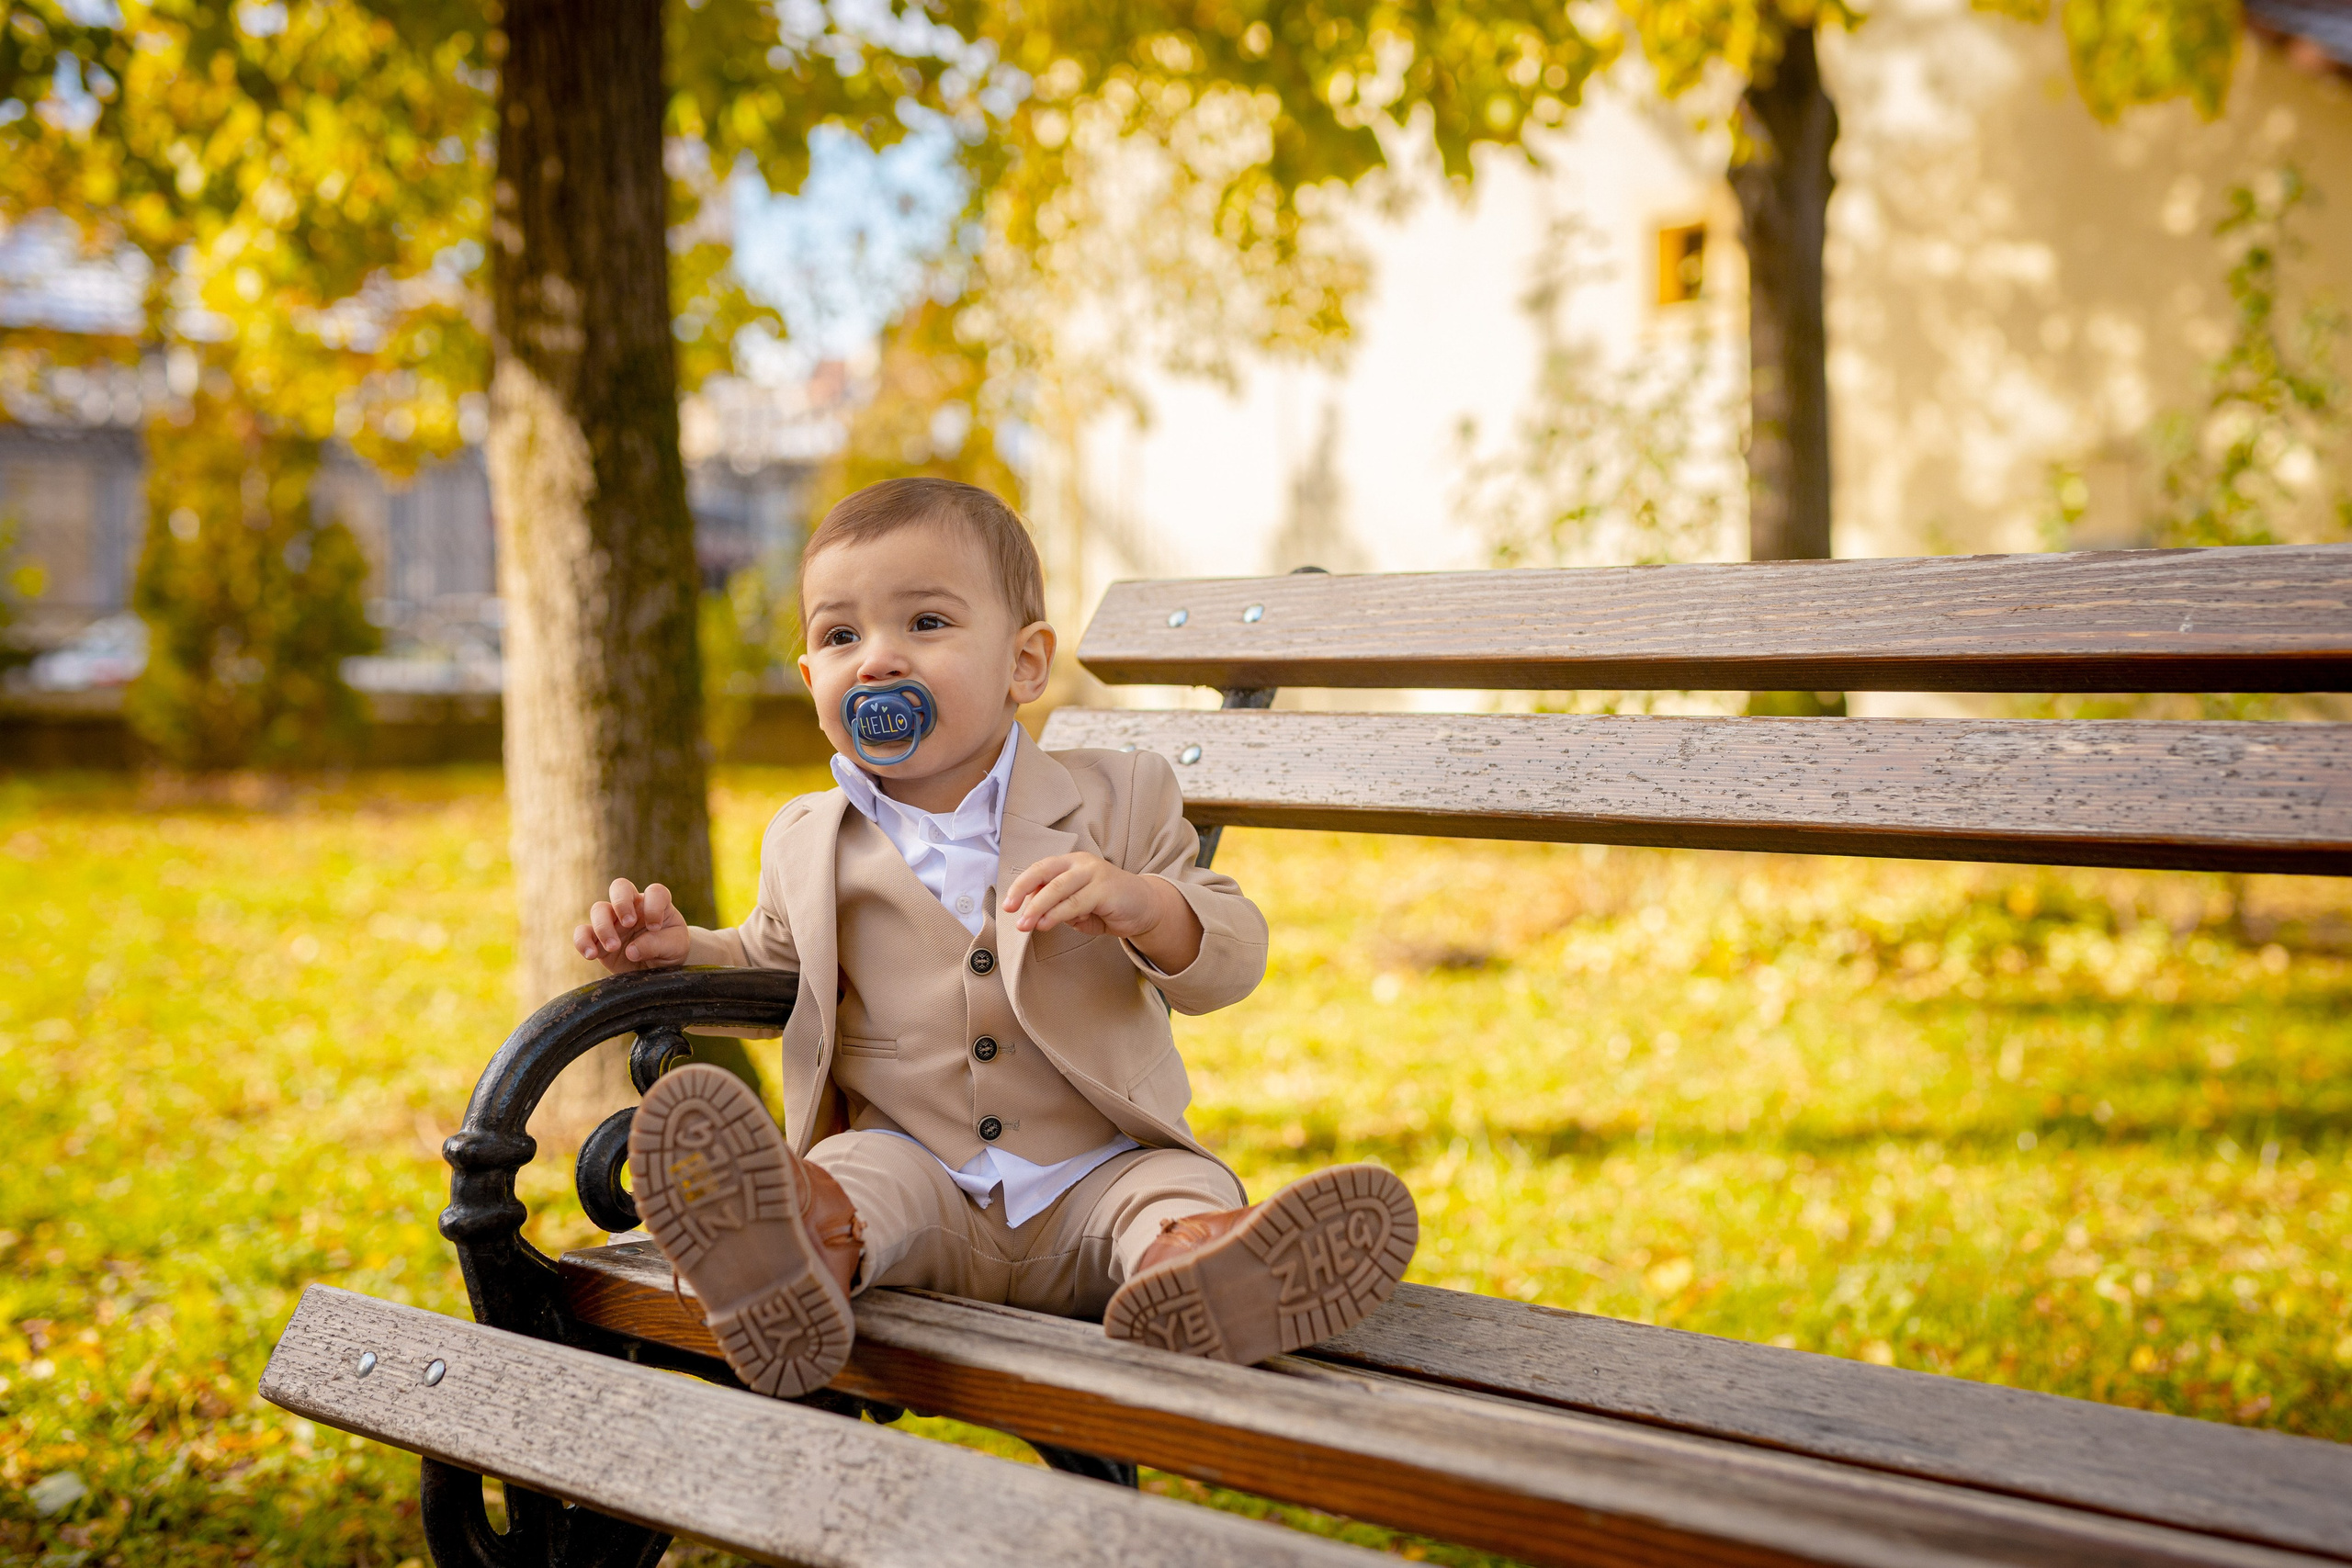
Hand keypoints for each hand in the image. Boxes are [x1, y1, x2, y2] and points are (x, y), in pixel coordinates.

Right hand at [574, 878, 689, 972]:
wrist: (659, 967)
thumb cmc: (671, 950)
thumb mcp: (674, 947)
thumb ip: (657, 945)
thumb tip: (631, 950)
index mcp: (655, 903)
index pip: (655, 892)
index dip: (654, 907)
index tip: (655, 927)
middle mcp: (633, 907)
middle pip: (620, 887)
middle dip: (621, 903)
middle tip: (628, 923)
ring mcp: (613, 921)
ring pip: (599, 909)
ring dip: (603, 927)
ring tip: (613, 947)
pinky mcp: (598, 939)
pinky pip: (583, 933)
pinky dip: (582, 941)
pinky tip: (591, 955)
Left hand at [1002, 853, 1202, 971]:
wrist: (1145, 907)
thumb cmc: (1108, 905)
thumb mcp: (1078, 906)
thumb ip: (1058, 907)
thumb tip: (1035, 915)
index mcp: (1071, 863)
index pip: (1040, 869)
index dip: (1021, 885)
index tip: (1007, 904)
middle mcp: (1082, 863)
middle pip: (1045, 873)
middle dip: (1024, 892)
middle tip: (1011, 911)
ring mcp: (1094, 874)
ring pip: (1058, 889)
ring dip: (1038, 908)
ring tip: (1026, 925)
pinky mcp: (1105, 889)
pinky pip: (1075, 902)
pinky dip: (1058, 914)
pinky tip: (1046, 924)